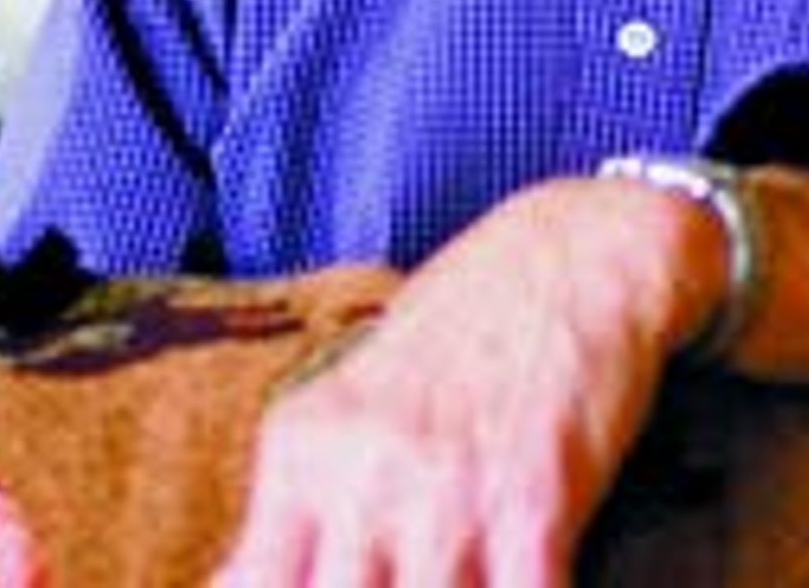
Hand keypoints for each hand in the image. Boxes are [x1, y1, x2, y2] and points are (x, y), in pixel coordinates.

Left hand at [212, 176, 711, 586]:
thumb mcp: (350, 405)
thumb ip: (299, 504)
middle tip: (396, 583)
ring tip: (459, 579)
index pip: (249, 584)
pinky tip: (529, 580)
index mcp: (302, 448)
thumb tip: (233, 584)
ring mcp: (444, 490)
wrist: (574, 254)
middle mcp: (361, 472)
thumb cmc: (460, 338)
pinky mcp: (534, 503)